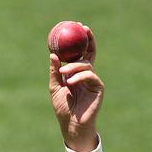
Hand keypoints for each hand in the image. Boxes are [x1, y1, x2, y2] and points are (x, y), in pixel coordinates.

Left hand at [48, 23, 103, 151]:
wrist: (70, 124)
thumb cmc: (63, 108)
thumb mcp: (55, 87)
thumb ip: (55, 72)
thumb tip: (52, 54)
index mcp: (76, 72)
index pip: (81, 53)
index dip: (82, 40)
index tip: (78, 27)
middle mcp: (87, 74)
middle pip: (90, 53)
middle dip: (88, 39)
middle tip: (83, 29)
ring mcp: (93, 80)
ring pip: (86, 65)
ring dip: (74, 66)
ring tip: (63, 73)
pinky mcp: (98, 88)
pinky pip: (90, 77)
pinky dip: (79, 77)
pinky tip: (70, 81)